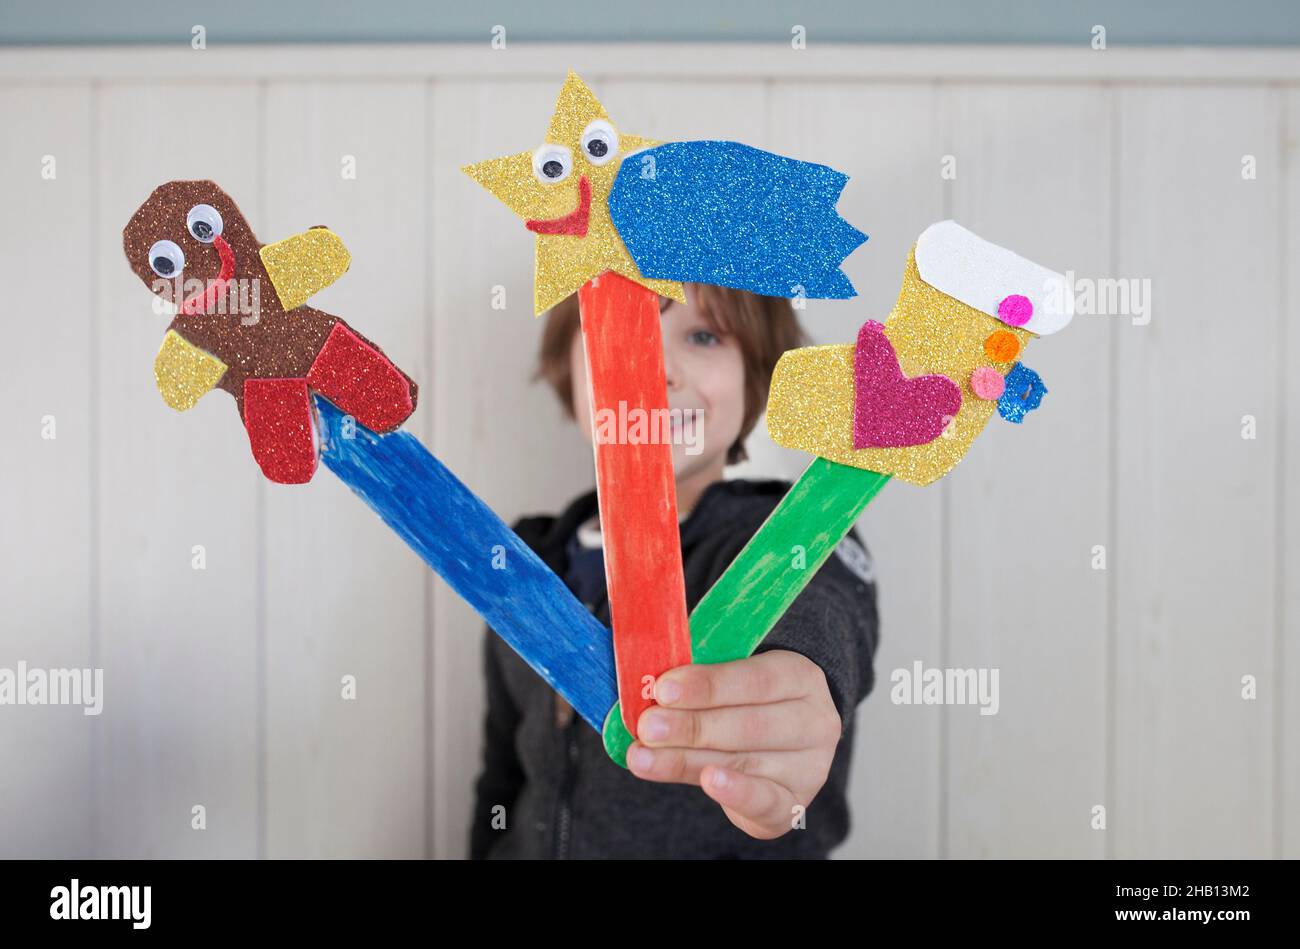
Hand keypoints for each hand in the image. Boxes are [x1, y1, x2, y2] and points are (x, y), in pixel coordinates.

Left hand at [625, 649, 841, 839]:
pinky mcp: (793, 805)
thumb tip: (649, 685)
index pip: (756, 680)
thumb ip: (700, 679)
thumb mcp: (731, 675)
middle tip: (647, 726)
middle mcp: (814, 722)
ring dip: (685, 759)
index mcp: (800, 676)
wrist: (777, 740)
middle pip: (748, 725)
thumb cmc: (744, 699)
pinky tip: (707, 781)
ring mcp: (809, 768)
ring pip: (742, 763)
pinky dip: (734, 793)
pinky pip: (764, 802)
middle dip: (691, 726)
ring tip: (643, 756)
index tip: (663, 689)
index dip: (708, 686)